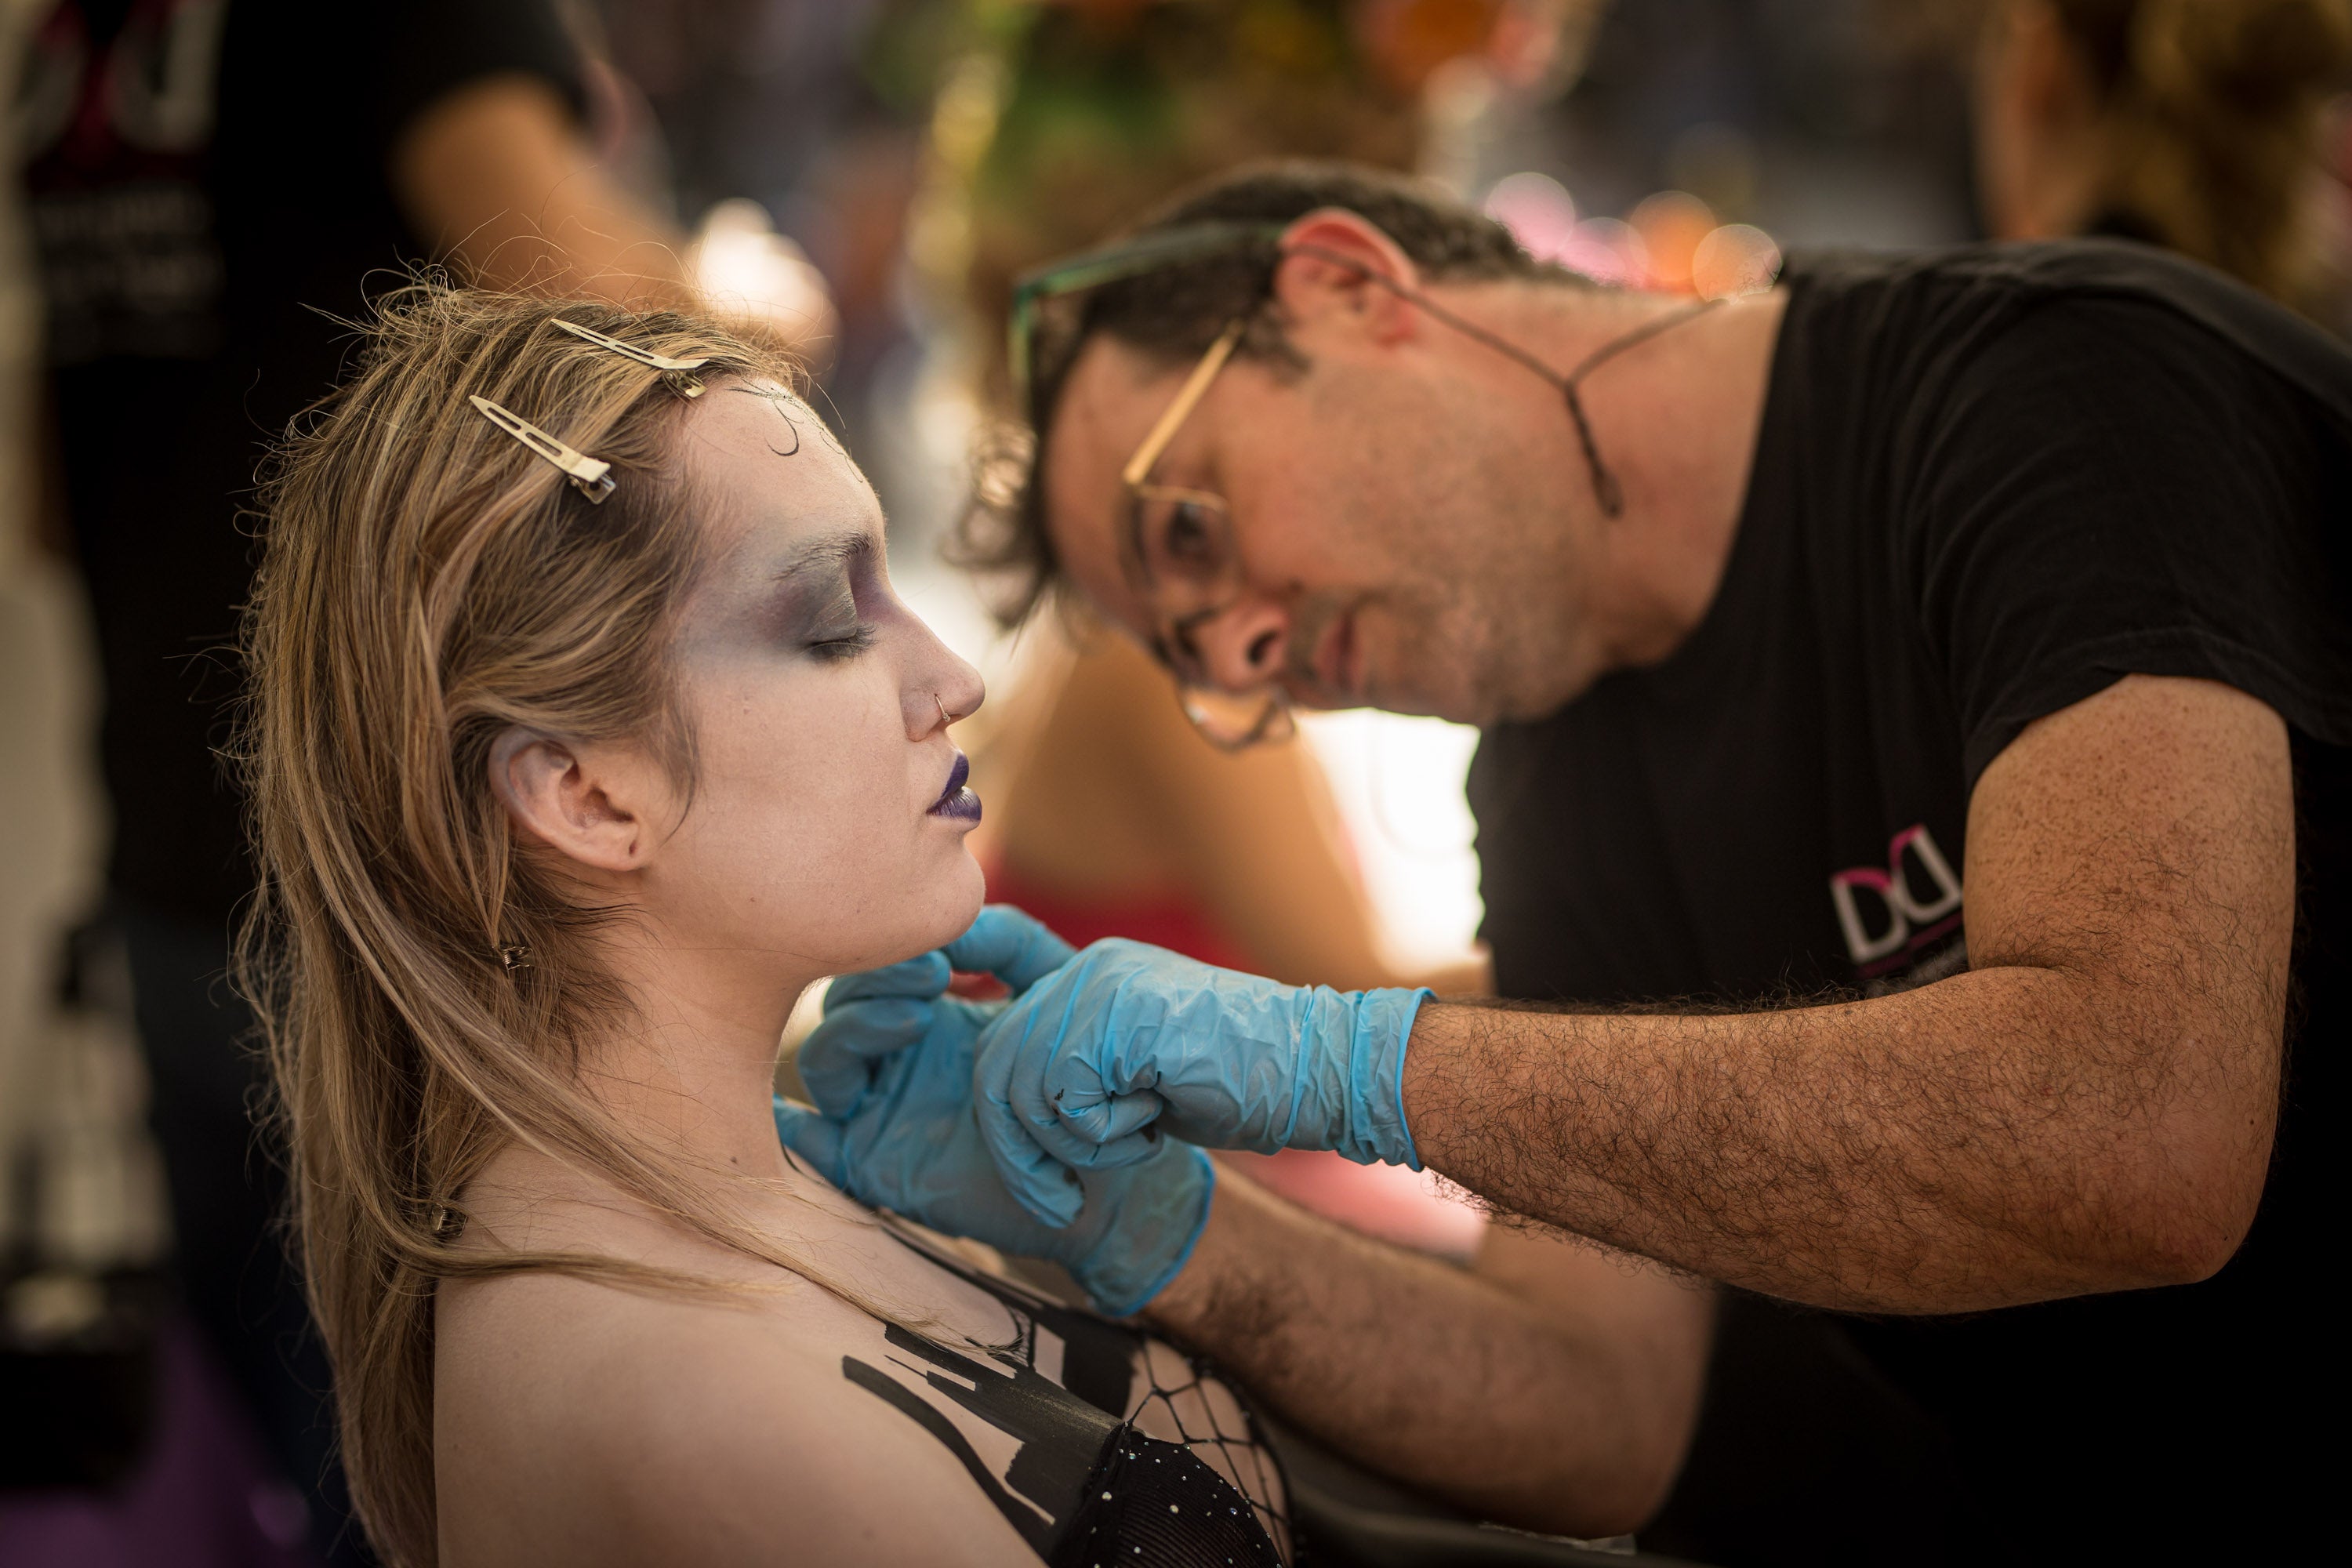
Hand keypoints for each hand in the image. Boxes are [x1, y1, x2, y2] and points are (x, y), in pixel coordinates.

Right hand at [774, 905, 1212, 1316]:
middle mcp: (895, 1059)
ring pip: (823, 1058)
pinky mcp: (872, 1165)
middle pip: (842, 1001)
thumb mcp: (1055, 986)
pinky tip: (799, 1106)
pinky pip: (808, 1143)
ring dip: (855, 1027)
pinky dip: (789, 1124)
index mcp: (931, 1012)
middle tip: (933, 974)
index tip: (947, 944)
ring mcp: (879, 1111)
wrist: (1116, 1171)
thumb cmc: (1092, 1078)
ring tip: (919, 1017)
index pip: (878, 963)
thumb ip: (1008, 939)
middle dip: (877, 976)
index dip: (898, 945)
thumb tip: (945, 928)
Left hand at [971, 938, 1430, 1226]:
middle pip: (995, 1057)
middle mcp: (1089, 971)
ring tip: (1124, 1152)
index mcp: (1093, 977)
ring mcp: (1102, 988)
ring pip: (1015, 1081)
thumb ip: (1082, 1068)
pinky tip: (1149, 1129)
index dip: (955, 967)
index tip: (933, 993)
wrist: (1319, 1071)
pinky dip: (1098, 1138)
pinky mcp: (1118, 1019)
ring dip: (1062, 1146)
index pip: (994, 963)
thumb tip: (1009, 1101)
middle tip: (1059, 1193)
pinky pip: (1059, 1097)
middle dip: (1017, 1143)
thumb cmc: (1242, 1085)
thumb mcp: (1142, 1072)